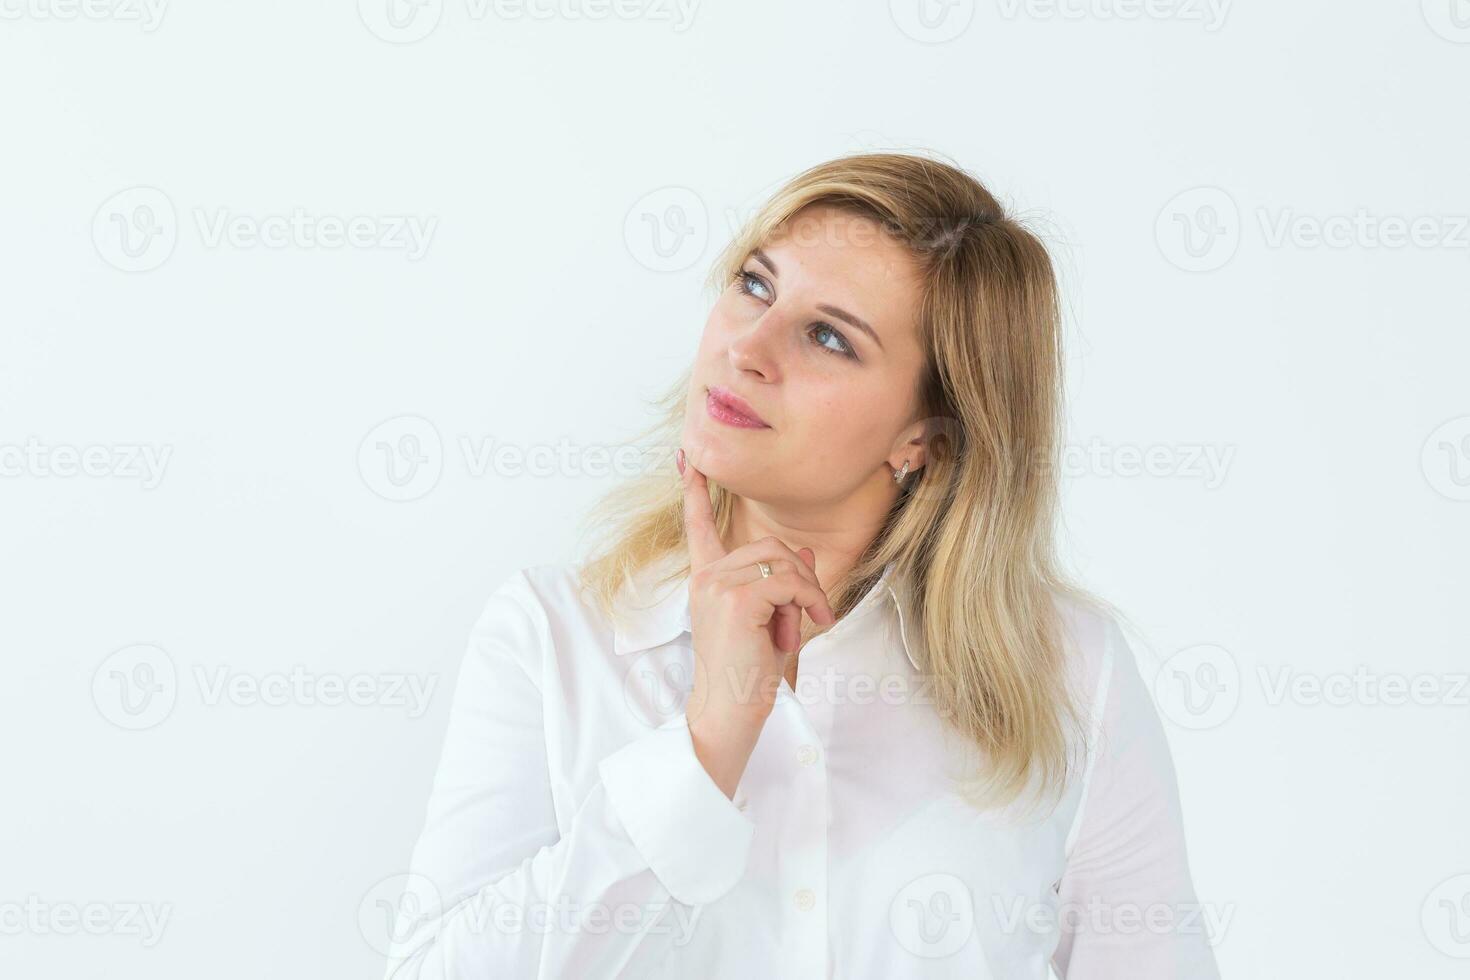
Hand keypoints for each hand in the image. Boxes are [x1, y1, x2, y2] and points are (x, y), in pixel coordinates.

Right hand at [677, 447, 835, 724]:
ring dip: (808, 593)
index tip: (686, 458)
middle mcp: (707, 578)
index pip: (698, 527)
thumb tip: (805, 552)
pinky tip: (812, 622)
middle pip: (770, 545)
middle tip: (811, 612)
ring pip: (784, 562)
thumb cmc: (747, 673)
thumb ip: (784, 584)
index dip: (694, 491)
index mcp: (707, 580)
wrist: (731, 710)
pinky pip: (790, 582)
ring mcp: (719, 586)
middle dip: (802, 575)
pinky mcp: (739, 600)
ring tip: (804, 625)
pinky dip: (811, 600)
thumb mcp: (771, 620)